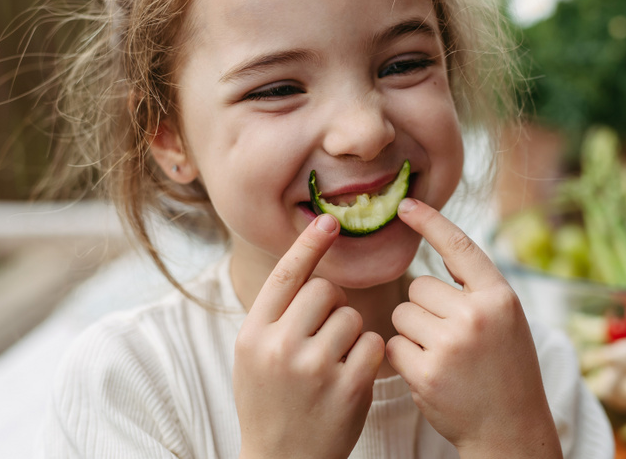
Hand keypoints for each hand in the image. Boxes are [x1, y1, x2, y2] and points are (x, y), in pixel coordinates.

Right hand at [234, 215, 385, 458]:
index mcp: (253, 336)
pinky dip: (368, 355)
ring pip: (352, 317)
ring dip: (351, 333)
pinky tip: (352, 376)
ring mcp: (315, 369)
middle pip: (325, 291)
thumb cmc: (270, 402)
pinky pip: (373, 344)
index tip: (328, 221)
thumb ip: (275, 316)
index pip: (284, 276)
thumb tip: (307, 264)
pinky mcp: (348, 389)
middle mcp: (280, 348)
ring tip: (333, 363)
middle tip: (323, 334)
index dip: (308, 245)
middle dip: (332, 306)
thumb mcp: (253, 356)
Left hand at [386, 199, 561, 457]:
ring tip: (443, 357)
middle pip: (418, 287)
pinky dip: (403, 358)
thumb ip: (477, 288)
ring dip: (412, 333)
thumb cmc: (506, 369)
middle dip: (424, 309)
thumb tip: (440, 248)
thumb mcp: (507, 320)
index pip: (459, 246)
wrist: (510, 427)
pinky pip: (393, 345)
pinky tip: (430, 374)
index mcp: (500, 297)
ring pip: (402, 314)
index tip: (406, 205)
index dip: (430, 221)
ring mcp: (451, 345)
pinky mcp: (427, 372)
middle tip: (452, 339)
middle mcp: (477, 315)